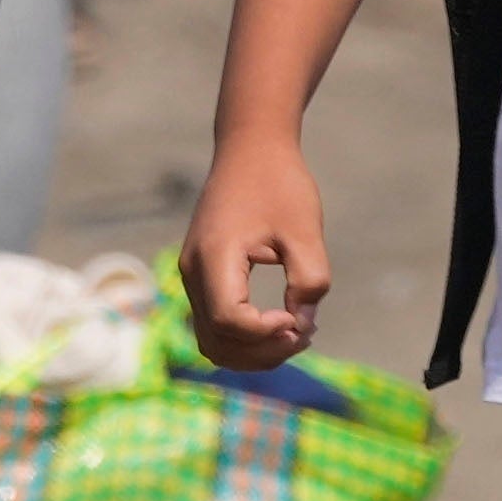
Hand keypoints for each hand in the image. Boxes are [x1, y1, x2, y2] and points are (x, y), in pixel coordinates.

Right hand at [185, 127, 332, 366]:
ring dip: (253, 351)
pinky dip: (244, 338)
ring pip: (212, 341)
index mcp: (215, 255)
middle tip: (304, 335)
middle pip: (217, 341)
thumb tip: (303, 326)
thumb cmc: (279, 182)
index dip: (265, 333)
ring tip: (295, 334)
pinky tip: (281, 324)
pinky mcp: (201, 278)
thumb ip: (309, 279)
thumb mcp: (305, 228)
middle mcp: (193, 272)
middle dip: (262, 352)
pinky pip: (215, 325)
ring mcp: (192, 277)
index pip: (229, 319)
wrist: (250, 148)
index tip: (299, 319)